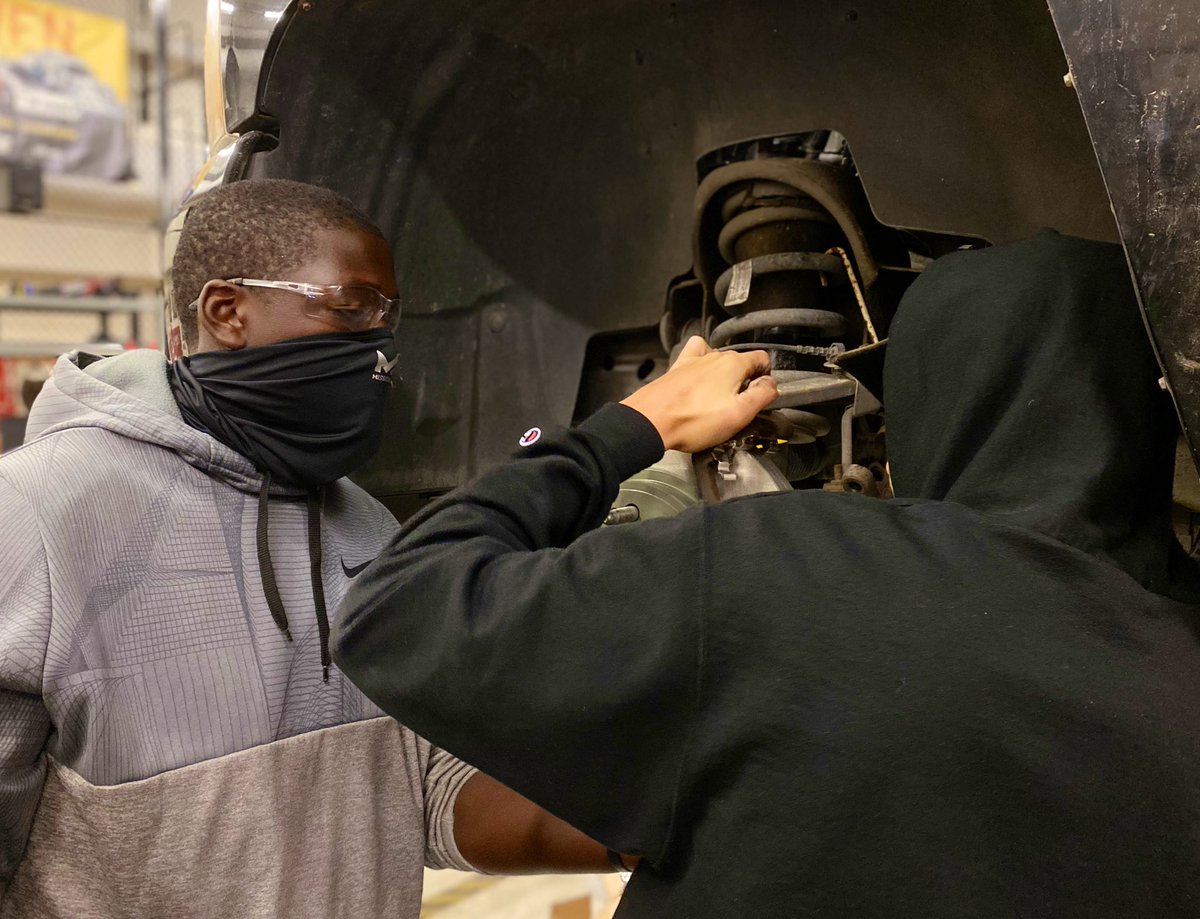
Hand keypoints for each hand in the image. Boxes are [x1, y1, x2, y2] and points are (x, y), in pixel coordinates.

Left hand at [621, 336, 777, 452]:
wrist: (650, 422)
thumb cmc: (692, 420)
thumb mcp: (739, 414)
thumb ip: (761, 396)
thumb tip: (772, 385)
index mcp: (733, 364)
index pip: (762, 359)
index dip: (767, 376)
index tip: (762, 393)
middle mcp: (712, 356)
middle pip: (740, 362)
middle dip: (745, 380)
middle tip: (740, 406)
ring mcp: (692, 362)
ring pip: (717, 361)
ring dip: (723, 376)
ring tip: (719, 400)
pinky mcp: (676, 371)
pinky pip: (695, 360)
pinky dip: (701, 366)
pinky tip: (700, 382)